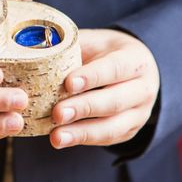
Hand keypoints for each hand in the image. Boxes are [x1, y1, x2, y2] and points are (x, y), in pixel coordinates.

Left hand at [50, 29, 159, 148]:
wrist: (134, 70)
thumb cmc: (107, 52)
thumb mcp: (95, 40)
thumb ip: (72, 45)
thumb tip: (37, 48)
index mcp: (135, 60)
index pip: (115, 68)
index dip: (92, 76)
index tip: (69, 83)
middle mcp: (143, 89)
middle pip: (115, 101)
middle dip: (84, 108)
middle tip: (57, 113)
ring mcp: (139, 114)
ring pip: (113, 127)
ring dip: (82, 133)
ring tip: (56, 136)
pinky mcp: (129, 131)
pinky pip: (107, 139)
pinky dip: (83, 140)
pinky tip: (63, 139)